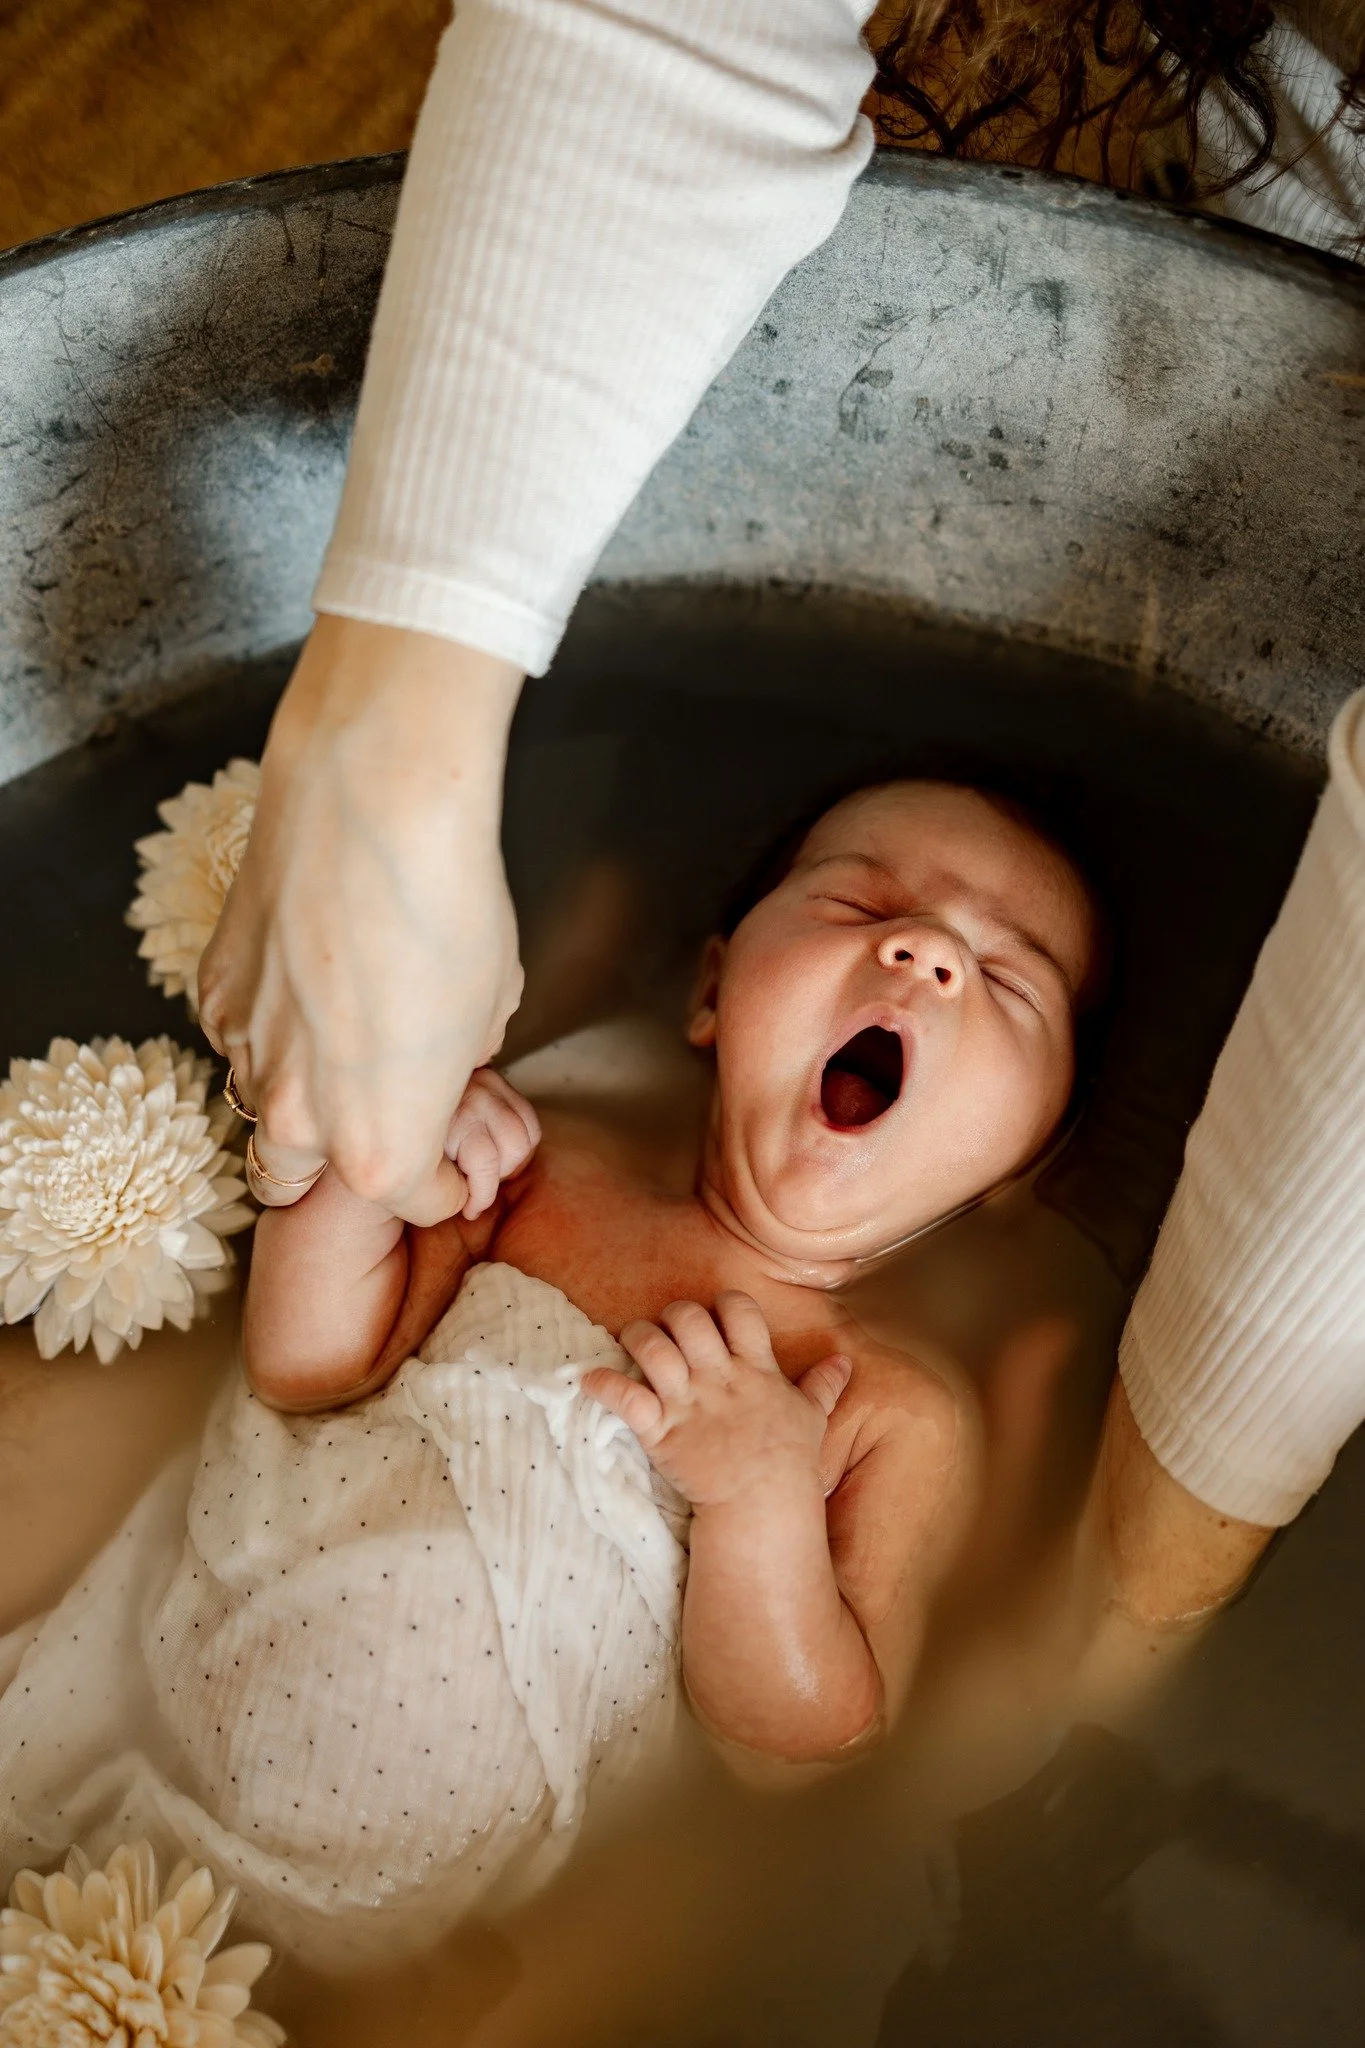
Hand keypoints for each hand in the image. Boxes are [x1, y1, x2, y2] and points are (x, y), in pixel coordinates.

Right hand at [198, 616, 524, 1225]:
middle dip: (342, 1161)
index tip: (451, 1160)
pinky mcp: (212, 992)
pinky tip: (302, 985)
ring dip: (297, 1096)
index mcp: (382, 1149)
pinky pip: (236, 1038)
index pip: (413, 1200)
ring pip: (259, 1111)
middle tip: (380, 1117)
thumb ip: (461, 1058)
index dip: (443, 1180)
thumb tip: (444, 1051)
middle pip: (303, 1182)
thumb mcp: (493, 1005)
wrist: (369, 807)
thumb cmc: (450, 907)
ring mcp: (244, 1056)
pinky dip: (265, 1029)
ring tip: (337, 1048)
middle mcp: (300, 1122)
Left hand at [584, 1292, 850, 1508]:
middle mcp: (718, 1378)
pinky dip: (601, 1384)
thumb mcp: (812, 1418)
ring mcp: (686, 1403)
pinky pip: (623, 1397)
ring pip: (651, 1346)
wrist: (763, 1509)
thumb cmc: (789, 1463)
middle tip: (670, 1330)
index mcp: (754, 1369)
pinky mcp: (659, 1431)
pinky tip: (590, 1379)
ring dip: (635, 1337)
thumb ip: (823, 1385)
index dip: (723, 1305)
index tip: (717, 1315)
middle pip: (687, 1317)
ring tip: (632, 1341)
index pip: (737, 1310)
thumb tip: (844, 1361)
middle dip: (674, 1315)